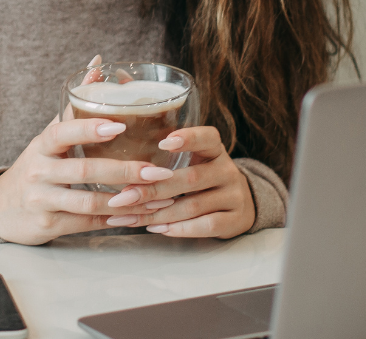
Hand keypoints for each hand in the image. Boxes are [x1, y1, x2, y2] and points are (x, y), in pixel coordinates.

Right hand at [0, 116, 174, 244]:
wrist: (1, 209)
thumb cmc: (37, 165)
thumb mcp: (50, 136)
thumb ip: (75, 104)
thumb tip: (97, 64)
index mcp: (42, 145)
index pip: (61, 132)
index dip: (88, 128)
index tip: (118, 126)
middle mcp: (39, 171)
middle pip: (83, 169)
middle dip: (123, 171)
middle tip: (156, 171)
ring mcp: (42, 200)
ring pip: (88, 202)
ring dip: (126, 201)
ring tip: (156, 197)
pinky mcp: (48, 226)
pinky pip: (87, 223)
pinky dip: (114, 221)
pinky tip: (137, 216)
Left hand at [100, 126, 256, 238]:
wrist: (242, 204)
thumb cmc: (205, 179)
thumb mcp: (196, 160)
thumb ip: (169, 158)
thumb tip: (123, 163)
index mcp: (215, 149)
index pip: (207, 137)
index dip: (187, 138)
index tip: (162, 142)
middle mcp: (227, 170)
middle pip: (191, 178)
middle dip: (154, 188)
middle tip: (124, 195)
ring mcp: (234, 196)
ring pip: (193, 206)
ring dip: (159, 213)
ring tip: (131, 217)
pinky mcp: (235, 220)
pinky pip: (206, 225)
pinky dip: (179, 228)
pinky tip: (157, 228)